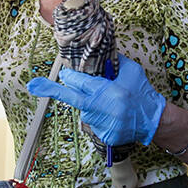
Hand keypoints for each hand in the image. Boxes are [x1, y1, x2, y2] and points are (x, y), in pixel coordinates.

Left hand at [27, 54, 165, 145]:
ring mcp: (100, 124)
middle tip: (34, 85)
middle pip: (70, 98)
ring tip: (110, 104)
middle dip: (51, 90)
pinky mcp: (103, 135)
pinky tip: (113, 115)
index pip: (79, 81)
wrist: (153, 120)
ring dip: (90, 104)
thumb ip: (114, 62)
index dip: (69, 76)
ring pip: (84, 110)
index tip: (63, 73)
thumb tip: (99, 51)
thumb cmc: (142, 93)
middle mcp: (100, 108)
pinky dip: (99, 117)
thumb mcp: (131, 71)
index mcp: (106, 91)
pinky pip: (93, 122)